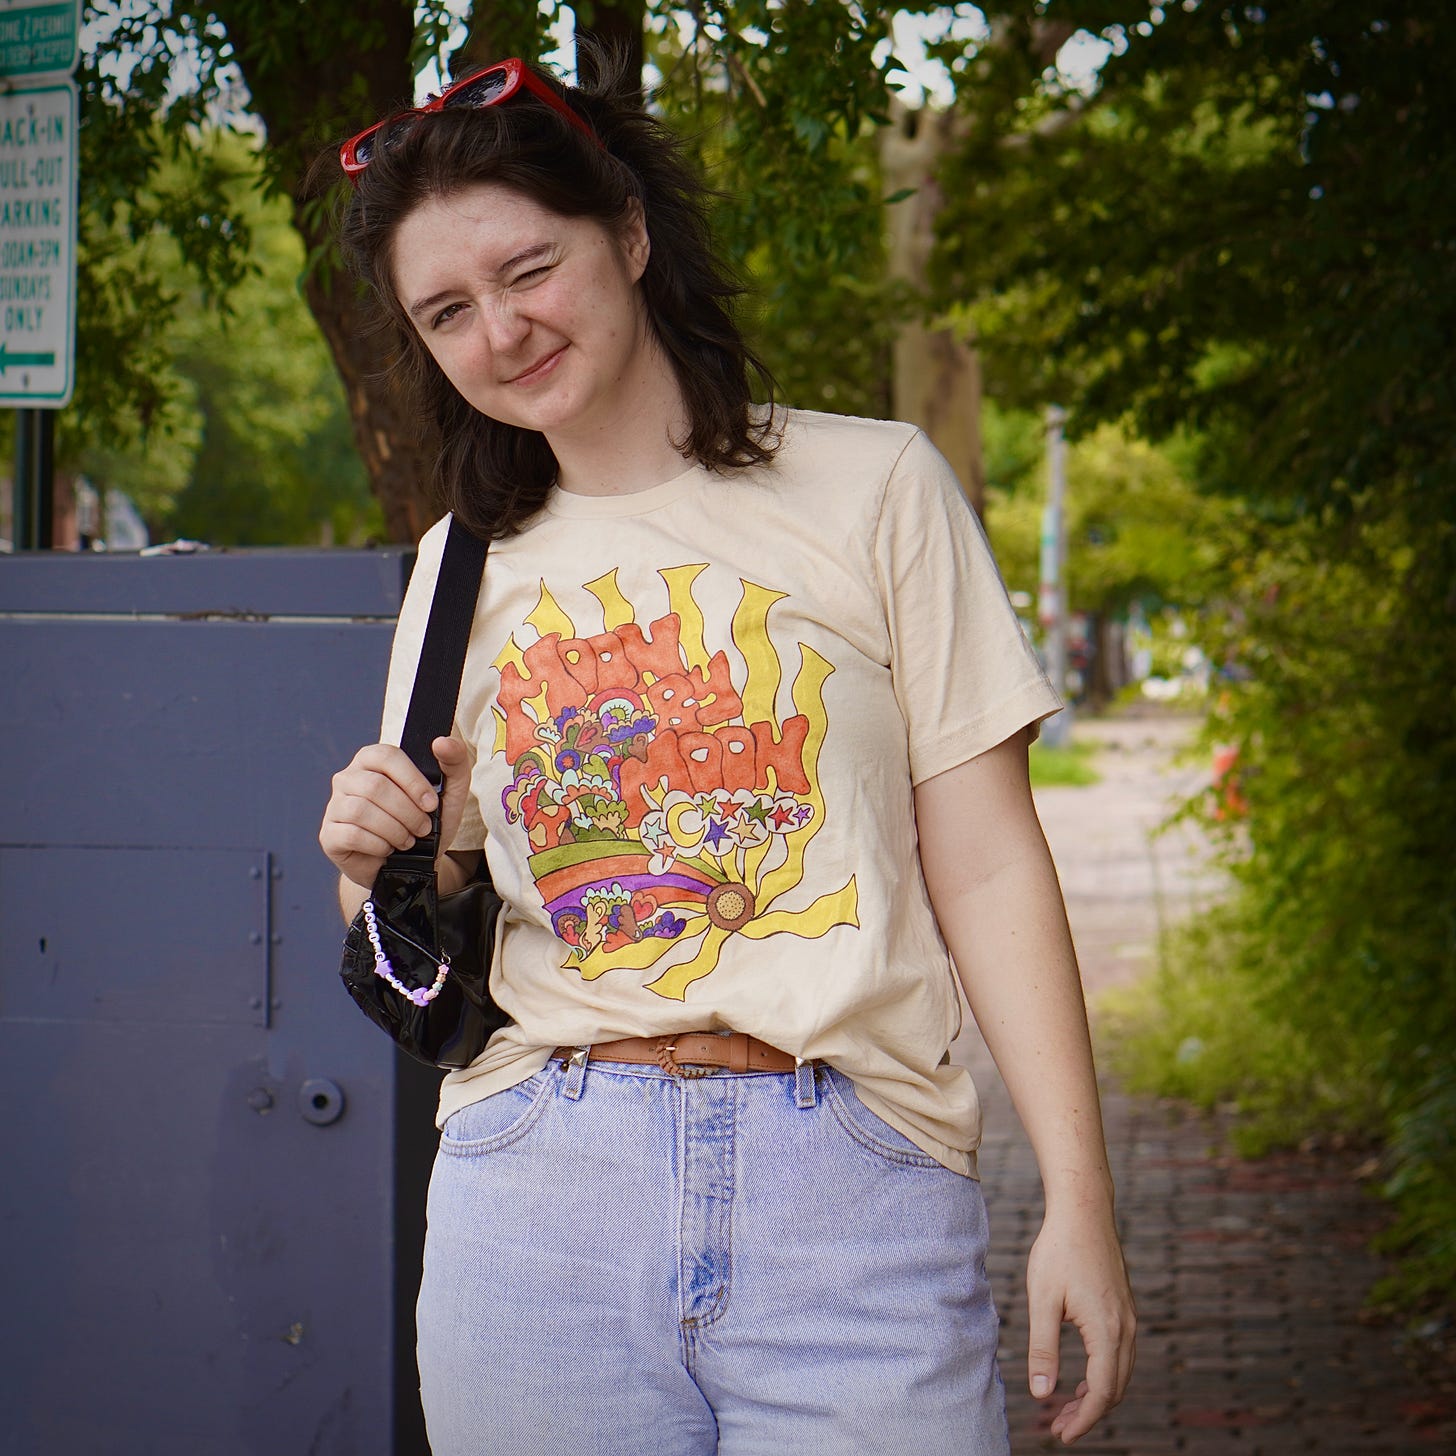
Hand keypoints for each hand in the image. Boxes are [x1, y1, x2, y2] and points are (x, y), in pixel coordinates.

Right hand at [320, 736, 471, 889]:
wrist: (412, 864)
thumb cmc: (427, 820)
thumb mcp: (450, 792)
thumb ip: (454, 761)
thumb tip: (442, 742)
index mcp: (372, 759)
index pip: (387, 756)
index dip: (412, 780)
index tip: (431, 803)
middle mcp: (348, 778)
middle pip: (375, 786)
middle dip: (407, 812)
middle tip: (423, 827)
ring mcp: (335, 806)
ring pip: (361, 811)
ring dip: (394, 830)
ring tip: (408, 840)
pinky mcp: (329, 835)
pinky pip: (351, 835)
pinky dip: (378, 845)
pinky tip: (388, 849)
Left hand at [1024, 1199, 1136, 1443]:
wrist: (1084, 1210)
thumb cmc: (1058, 1250)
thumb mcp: (1042, 1299)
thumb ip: (1043, 1349)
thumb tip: (1041, 1393)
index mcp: (1107, 1331)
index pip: (1100, 1392)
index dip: (1082, 1420)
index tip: (1060, 1435)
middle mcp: (1126, 1328)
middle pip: (1115, 1388)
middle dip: (1089, 1413)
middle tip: (1058, 1427)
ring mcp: (1129, 1317)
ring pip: (1121, 1372)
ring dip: (1097, 1394)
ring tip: (1066, 1407)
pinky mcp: (1125, 1307)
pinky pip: (1121, 1354)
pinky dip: (1104, 1373)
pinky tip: (1081, 1376)